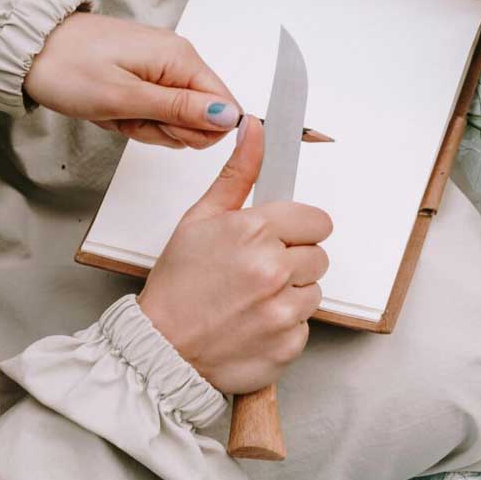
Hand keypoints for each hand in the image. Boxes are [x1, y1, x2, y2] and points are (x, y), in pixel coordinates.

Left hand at [24, 12, 243, 148]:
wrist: (28, 47)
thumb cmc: (67, 67)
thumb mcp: (125, 97)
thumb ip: (182, 109)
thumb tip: (229, 117)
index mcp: (180, 58)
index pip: (225, 107)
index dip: (197, 130)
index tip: (161, 126)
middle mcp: (177, 57)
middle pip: (200, 115)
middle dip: (166, 129)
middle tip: (131, 117)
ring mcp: (160, 64)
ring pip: (176, 116)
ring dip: (145, 124)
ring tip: (116, 110)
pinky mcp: (145, 71)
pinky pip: (156, 107)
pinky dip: (134, 115)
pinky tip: (113, 107)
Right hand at [137, 118, 333, 392]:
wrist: (162, 348)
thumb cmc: (177, 286)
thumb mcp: (200, 219)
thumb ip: (237, 174)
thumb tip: (256, 130)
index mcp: (255, 232)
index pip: (317, 221)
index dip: (298, 229)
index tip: (280, 238)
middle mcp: (274, 269)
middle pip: (319, 256)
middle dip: (294, 262)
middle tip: (256, 273)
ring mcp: (284, 310)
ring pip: (314, 291)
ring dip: (290, 295)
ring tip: (251, 299)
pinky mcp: (289, 344)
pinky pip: (304, 326)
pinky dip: (283, 327)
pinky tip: (253, 324)